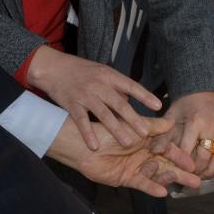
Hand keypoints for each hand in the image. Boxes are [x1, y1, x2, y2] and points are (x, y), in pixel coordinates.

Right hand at [26, 45, 160, 149]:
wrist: (54, 68)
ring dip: (116, 129)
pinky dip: (88, 134)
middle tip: (145, 133)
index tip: (159, 106)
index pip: (131, 86)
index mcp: (109, 76)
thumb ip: (117, 87)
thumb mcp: (102, 73)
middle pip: (119, 103)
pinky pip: (82, 121)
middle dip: (133, 119)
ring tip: (127, 143)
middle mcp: (99, 85)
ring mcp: (86, 95)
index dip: (145, 96)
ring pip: (103, 114)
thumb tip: (132, 101)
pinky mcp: (72, 104)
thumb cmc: (81, 71)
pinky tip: (94, 146)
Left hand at [47, 115, 200, 196]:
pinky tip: (162, 192)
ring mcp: (136, 167)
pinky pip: (142, 184)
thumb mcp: (135, 127)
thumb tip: (173, 122)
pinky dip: (152, 187)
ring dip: (169, 179)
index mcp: (147, 141)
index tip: (194, 162)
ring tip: (180, 183)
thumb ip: (154, 127)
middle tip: (198, 181)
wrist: (84, 144)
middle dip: (181, 172)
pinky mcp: (127, 179)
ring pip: (157, 175)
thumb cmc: (108, 130)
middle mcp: (144, 154)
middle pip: (166, 164)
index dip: (181, 156)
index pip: (168, 149)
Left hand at [162, 92, 213, 178]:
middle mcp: (212, 127)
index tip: (176, 172)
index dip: (182, 163)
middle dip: (196, 170)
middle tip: (189, 177)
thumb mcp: (172, 115)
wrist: (205, 90)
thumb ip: (164, 133)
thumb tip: (154, 151)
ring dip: (210, 171)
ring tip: (201, 178)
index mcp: (195, 122)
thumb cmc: (185, 104)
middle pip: (205, 156)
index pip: (188, 149)